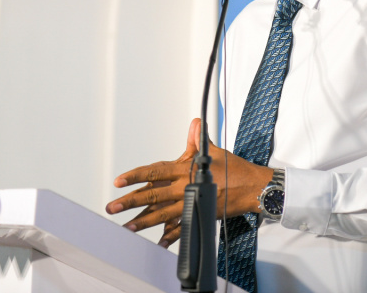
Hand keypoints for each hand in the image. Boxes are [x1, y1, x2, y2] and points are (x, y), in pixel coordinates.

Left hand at [105, 118, 274, 246]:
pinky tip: (159, 242)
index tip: (119, 181)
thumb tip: (195, 124)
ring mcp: (192, 202)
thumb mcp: (215, 151)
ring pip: (163, 213)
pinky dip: (171, 236)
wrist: (253, 187)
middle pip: (154, 194)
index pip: (156, 171)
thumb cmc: (235, 168)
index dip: (136, 175)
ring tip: (128, 227)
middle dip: (131, 201)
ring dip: (144, 221)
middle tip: (113, 207)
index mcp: (186, 169)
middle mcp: (186, 186)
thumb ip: (199, 139)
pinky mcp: (200, 213)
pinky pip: (183, 227)